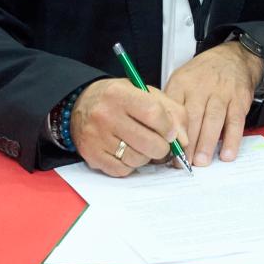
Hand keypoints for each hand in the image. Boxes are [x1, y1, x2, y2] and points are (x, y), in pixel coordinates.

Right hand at [71, 78, 189, 177]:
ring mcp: (97, 137)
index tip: (171, 133)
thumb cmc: (118, 99)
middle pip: (149, 143)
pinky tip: (126, 151)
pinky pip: (123, 170)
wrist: (80, 105)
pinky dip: (130, 165)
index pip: (154, 114)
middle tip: (159, 142)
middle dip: (162, 147)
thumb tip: (183, 140)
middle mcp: (105, 115)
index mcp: (119, 94)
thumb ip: (171, 111)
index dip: (169, 128)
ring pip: (138, 159)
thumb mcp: (144, 93)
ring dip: (145, 156)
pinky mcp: (92, 155)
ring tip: (140, 144)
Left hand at [163, 41, 262, 165]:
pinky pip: (236, 122)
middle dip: (187, 143)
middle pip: (192, 117)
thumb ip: (171, 104)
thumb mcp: (181, 80)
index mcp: (182, 83)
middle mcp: (201, 87)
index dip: (169, 131)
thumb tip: (158, 135)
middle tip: (183, 163)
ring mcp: (222, 93)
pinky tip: (226, 154)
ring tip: (200, 162)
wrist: (233, 58)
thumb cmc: (202, 75)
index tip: (165, 150)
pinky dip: (232, 140)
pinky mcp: (239, 100)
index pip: (173, 109)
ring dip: (206, 143)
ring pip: (213, 120)